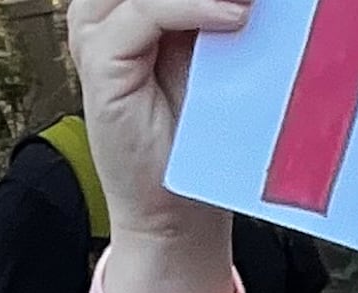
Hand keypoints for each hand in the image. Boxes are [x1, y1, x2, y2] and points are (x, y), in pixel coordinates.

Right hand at [74, 0, 248, 292]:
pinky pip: (146, 9)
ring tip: (260, 1)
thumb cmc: (204, 129)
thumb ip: (227, 6)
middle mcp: (106, 1)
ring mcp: (97, 24)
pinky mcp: (100, 56)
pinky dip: (197, 5)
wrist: (177, 207)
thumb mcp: (224, 45)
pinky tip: (239, 17)